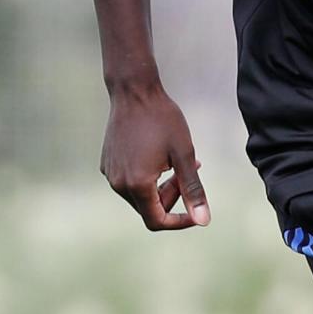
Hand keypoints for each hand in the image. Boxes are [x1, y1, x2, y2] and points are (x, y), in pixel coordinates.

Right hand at [99, 85, 209, 230]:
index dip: (180, 222)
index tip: (197, 210)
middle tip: (188, 174)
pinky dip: (149, 179)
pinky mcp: (108, 164)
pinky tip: (161, 158)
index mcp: (137, 184)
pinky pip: (131, 183)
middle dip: (173, 199)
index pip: (158, 221)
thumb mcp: (185, 156)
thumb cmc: (163, 120)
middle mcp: (118, 183)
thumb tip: (204, 221)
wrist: (134, 91)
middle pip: (149, 209)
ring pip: (141, 197)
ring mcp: (110, 174)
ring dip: (162, 188)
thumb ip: (193, 190)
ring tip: (178, 165)